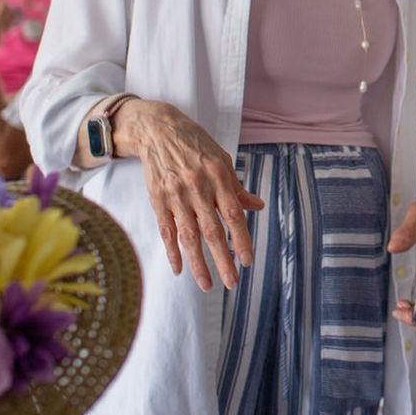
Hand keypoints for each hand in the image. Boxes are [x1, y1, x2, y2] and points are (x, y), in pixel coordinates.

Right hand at [121, 100, 263, 290]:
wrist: (158, 130)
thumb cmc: (195, 145)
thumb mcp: (221, 159)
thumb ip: (236, 187)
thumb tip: (257, 206)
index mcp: (217, 176)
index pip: (232, 214)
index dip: (241, 239)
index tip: (248, 261)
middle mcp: (197, 187)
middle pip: (212, 230)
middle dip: (223, 259)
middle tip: (232, 282)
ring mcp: (175, 195)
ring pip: (188, 236)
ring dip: (198, 262)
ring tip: (207, 285)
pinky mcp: (158, 200)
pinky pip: (166, 230)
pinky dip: (172, 251)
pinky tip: (179, 269)